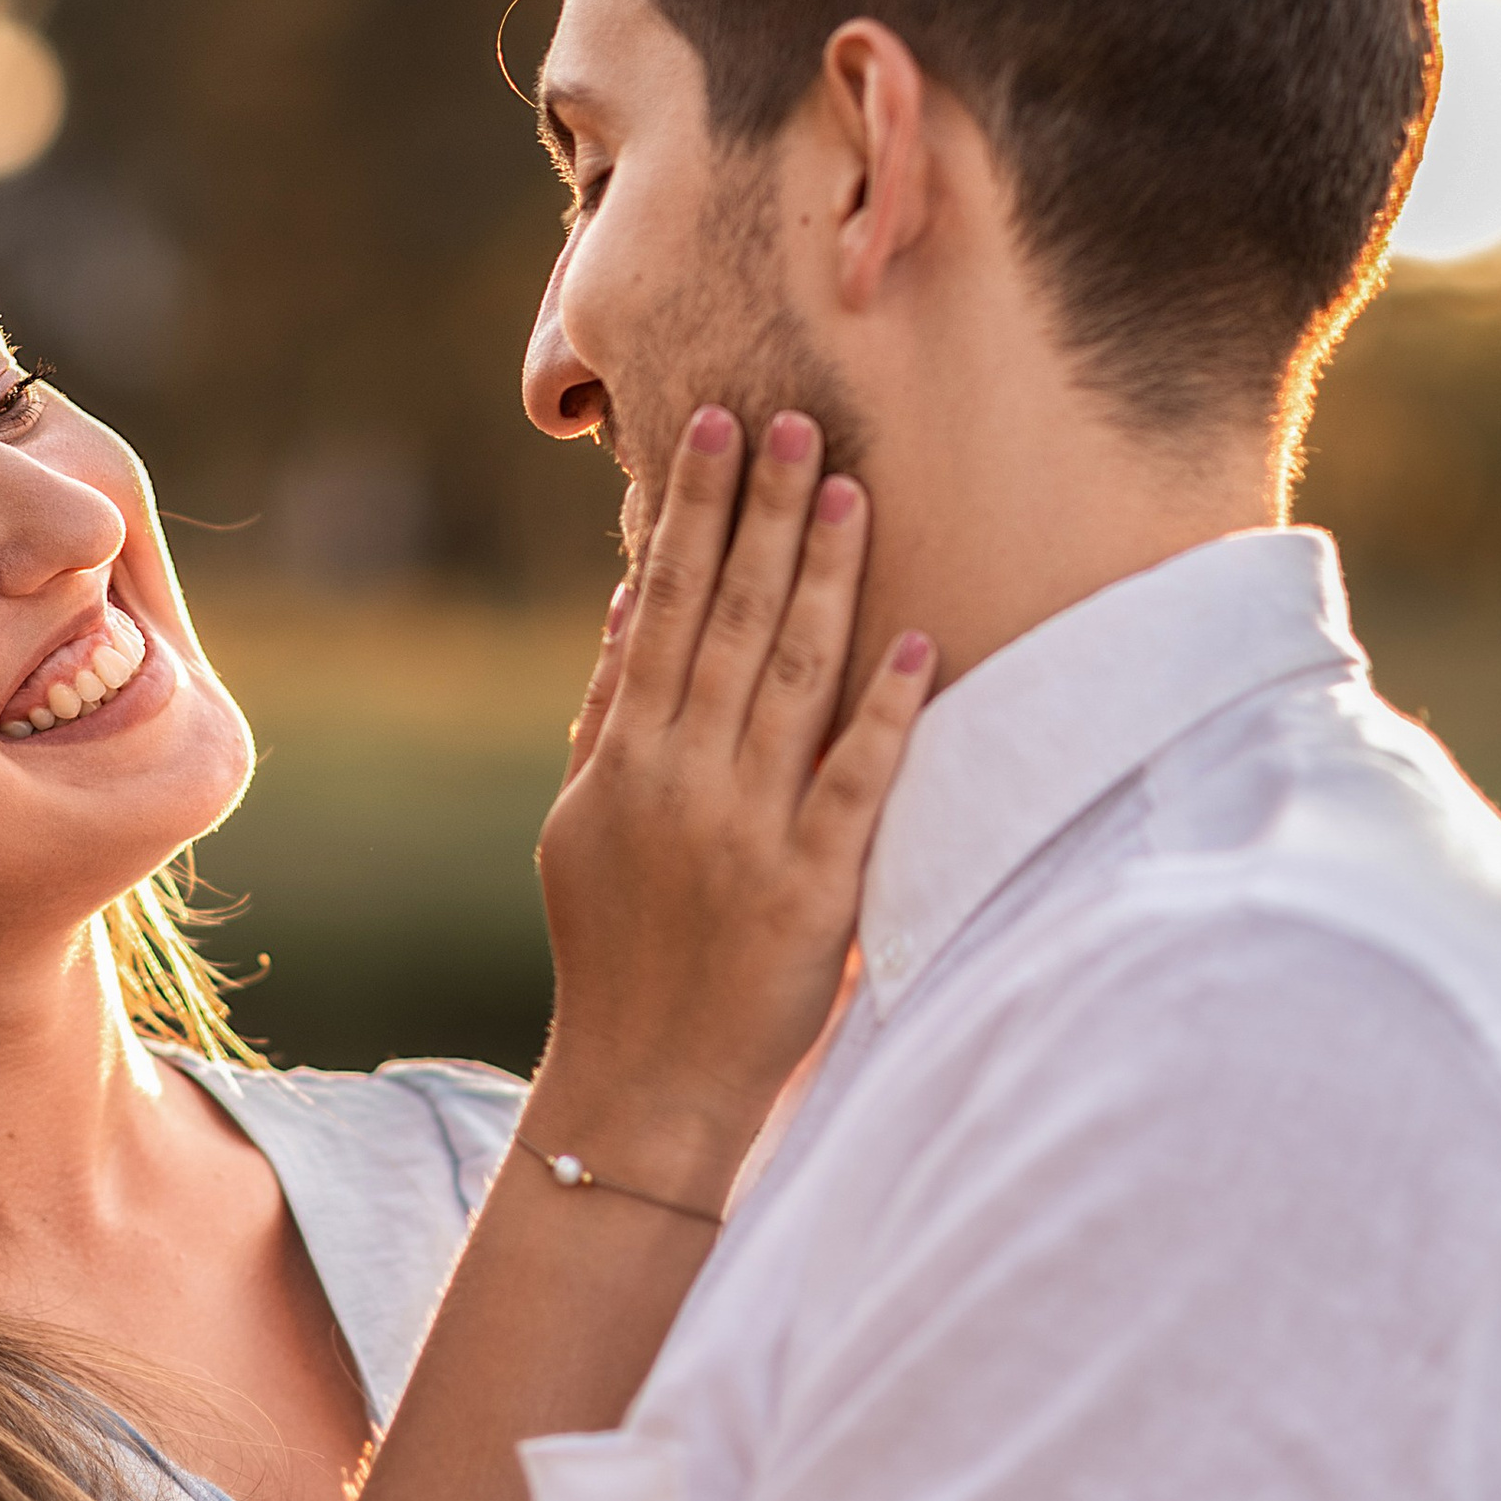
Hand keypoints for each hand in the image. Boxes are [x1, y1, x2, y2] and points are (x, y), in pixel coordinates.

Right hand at [532, 407, 930, 1197]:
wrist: (642, 1081)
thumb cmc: (614, 946)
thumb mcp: (579, 823)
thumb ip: (606, 713)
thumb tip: (625, 602)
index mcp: (625, 757)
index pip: (661, 606)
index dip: (689, 513)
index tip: (712, 428)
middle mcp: (681, 778)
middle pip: (727, 619)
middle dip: (761, 515)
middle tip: (794, 420)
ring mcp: (747, 831)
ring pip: (791, 679)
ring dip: (823, 581)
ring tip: (852, 493)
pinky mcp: (814, 888)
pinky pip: (856, 783)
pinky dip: (889, 713)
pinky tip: (922, 645)